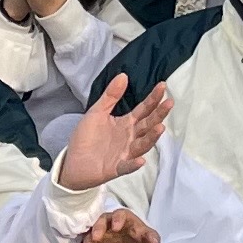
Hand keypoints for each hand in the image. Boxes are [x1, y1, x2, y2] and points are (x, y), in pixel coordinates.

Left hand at [55, 68, 170, 190]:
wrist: (72, 161)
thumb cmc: (87, 137)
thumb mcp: (97, 112)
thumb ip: (110, 96)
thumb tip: (123, 75)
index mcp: (126, 124)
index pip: (143, 109)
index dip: (153, 98)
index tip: (162, 85)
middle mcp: (130, 138)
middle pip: (148, 125)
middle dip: (159, 114)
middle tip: (169, 103)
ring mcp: (125, 153)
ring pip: (142, 145)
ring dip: (151, 138)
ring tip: (160, 127)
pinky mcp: (116, 168)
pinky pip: (127, 166)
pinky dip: (133, 164)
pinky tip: (140, 160)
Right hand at [74, 205, 159, 242]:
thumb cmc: (139, 239)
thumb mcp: (148, 239)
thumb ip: (151, 238)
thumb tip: (153, 239)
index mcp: (123, 218)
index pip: (119, 214)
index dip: (117, 219)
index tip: (116, 227)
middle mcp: (108, 224)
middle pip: (100, 221)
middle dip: (98, 228)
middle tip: (96, 237)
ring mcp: (99, 234)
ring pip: (89, 234)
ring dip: (87, 241)